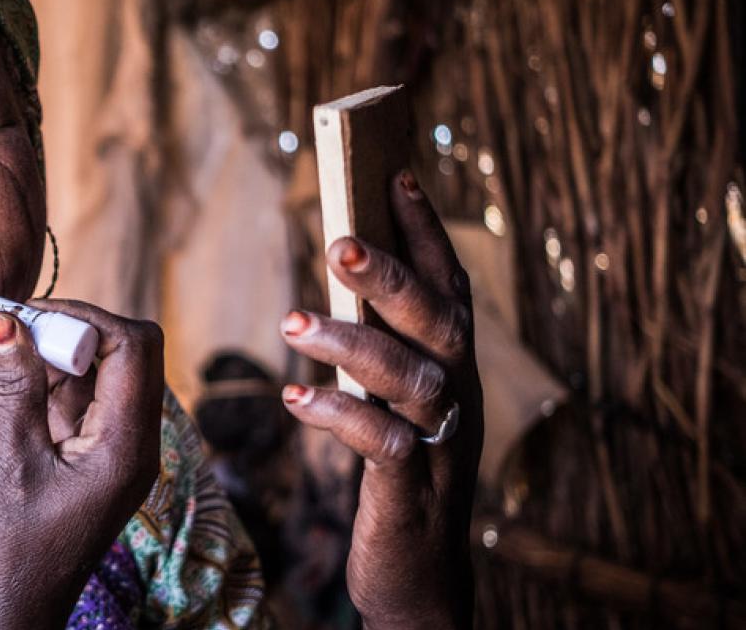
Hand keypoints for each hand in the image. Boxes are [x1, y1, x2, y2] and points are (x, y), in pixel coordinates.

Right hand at [0, 301, 163, 628]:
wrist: (10, 613)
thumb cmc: (13, 552)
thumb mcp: (9, 461)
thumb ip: (15, 387)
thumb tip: (8, 320)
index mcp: (128, 444)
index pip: (132, 346)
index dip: (82, 317)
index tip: (24, 313)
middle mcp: (130, 442)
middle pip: (108, 354)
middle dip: (46, 334)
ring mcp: (108, 449)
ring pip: (77, 378)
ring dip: (24, 362)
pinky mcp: (83, 458)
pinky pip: (59, 406)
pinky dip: (20, 392)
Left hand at [279, 171, 482, 628]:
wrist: (418, 578)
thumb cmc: (397, 476)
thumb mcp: (393, 403)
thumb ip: (379, 348)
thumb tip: (338, 283)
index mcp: (454, 370)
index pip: (449, 288)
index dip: (426, 232)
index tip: (395, 175)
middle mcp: (459, 398)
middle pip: (439, 323)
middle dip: (392, 275)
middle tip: (339, 237)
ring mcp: (442, 445)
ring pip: (412, 379)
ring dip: (352, 343)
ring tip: (293, 319)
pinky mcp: (413, 491)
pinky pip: (384, 445)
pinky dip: (340, 416)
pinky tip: (296, 397)